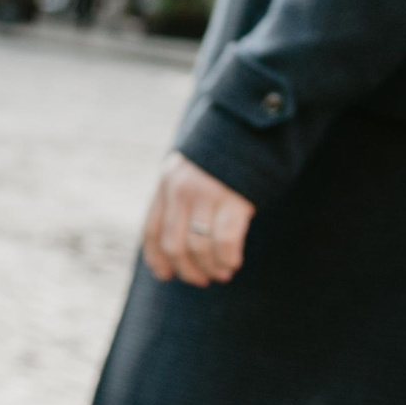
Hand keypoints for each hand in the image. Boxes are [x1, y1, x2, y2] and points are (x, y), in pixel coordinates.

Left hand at [138, 154, 254, 286]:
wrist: (254, 124)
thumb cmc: (226, 154)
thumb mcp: (192, 170)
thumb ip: (180, 197)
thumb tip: (177, 243)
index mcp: (166, 183)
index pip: (151, 230)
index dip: (156, 258)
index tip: (166, 275)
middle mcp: (181, 189)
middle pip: (174, 244)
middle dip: (187, 269)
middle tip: (202, 280)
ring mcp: (207, 193)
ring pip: (199, 247)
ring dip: (210, 267)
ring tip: (222, 273)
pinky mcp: (234, 198)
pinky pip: (225, 240)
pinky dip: (227, 258)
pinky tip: (233, 262)